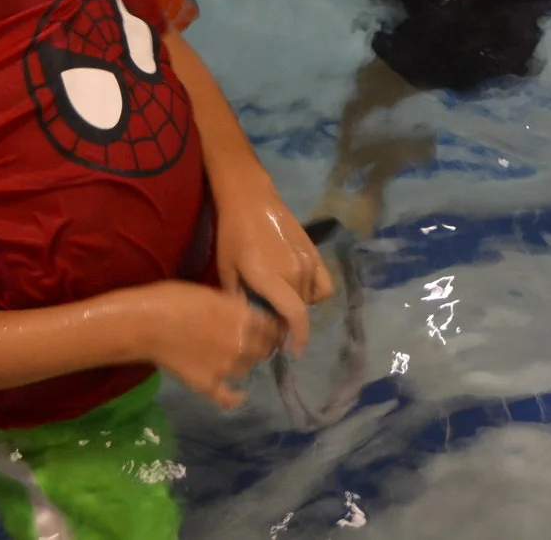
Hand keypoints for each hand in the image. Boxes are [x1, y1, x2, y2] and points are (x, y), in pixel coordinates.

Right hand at [122, 279, 284, 408]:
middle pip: (264, 349)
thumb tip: (245, 313)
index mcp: (245, 317)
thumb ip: (234, 307)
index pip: (272, 327)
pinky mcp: (208, 385)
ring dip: (246, 364)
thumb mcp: (213, 293)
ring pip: (247, 369)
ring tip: (236, 360)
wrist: (147, 323)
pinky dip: (236, 398)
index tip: (269, 328)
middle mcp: (242, 343)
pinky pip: (228, 397)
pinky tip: (239, 396)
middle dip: (262, 346)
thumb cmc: (176, 299)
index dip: (272, 328)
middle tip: (254, 343)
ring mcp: (226, 367)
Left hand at [215, 192, 334, 356]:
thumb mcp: (227, 271)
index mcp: (270, 278)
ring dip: (298, 306)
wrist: (250, 199)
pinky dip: (314, 292)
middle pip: (300, 310)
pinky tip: (298, 288)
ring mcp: (307, 260)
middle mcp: (294, 271)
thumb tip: (249, 325)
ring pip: (310, 298)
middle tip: (273, 322)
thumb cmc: (232, 235)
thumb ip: (240, 301)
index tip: (293, 352)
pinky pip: (323, 282)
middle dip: (289, 323)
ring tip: (281, 301)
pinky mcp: (314, 252)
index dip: (297, 338)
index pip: (295, 316)